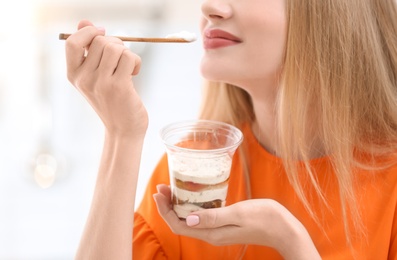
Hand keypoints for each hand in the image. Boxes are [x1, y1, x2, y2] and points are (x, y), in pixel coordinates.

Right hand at [65, 20, 147, 138]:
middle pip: (100, 41)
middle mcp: (84, 79)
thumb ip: (89, 50)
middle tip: (121, 58)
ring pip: (115, 47)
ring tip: (127, 67)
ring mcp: (101, 83)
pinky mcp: (119, 87)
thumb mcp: (95, 77)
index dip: (89, 32)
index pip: (72, 42)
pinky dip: (136, 62)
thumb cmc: (111, 101)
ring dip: (126, 52)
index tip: (103, 34)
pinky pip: (129, 57)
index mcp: (74, 75)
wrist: (123, 129)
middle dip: (115, 43)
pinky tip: (134, 73)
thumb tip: (84, 22)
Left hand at [153, 184, 319, 258]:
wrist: (284, 229)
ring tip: (171, 189)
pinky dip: (191, 206)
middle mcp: (211, 234)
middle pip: (181, 222)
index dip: (165, 211)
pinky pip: (200, 217)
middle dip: (168, 206)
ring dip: (178, 205)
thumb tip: (187, 218)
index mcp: (212, 233)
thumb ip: (213, 217)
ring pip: (189, 219)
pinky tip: (192, 195)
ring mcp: (217, 230)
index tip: (159, 193)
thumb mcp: (238, 214)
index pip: (178, 226)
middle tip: (162, 187)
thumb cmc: (264, 218)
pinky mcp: (224, 224)